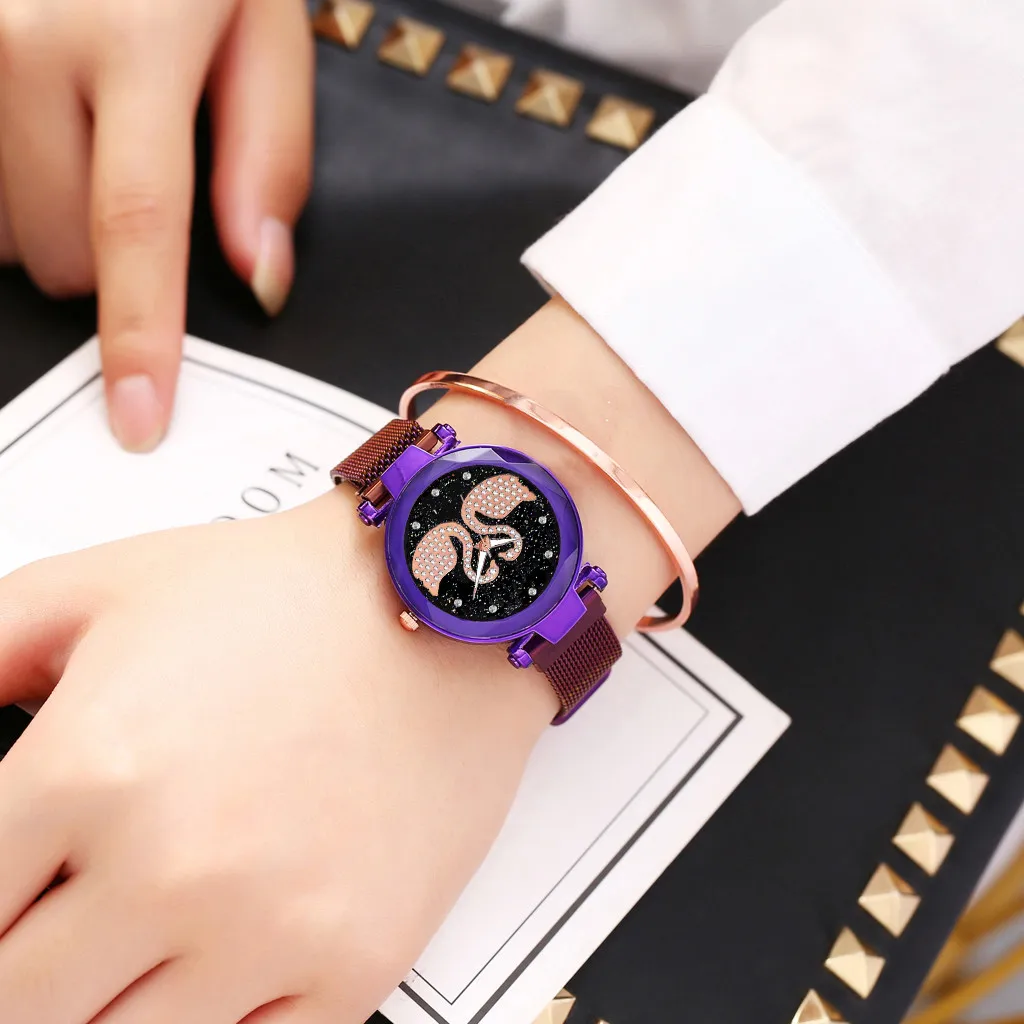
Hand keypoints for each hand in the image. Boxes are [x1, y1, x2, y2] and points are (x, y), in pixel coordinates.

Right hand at [0, 0, 313, 450]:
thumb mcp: (265, 29)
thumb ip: (268, 157)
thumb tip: (260, 277)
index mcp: (131, 39)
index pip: (135, 226)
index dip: (138, 336)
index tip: (139, 416)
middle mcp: (17, 40)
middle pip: (56, 248)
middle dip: (104, 257)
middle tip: (128, 167)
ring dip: (42, 216)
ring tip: (74, 129)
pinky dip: (8, 193)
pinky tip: (35, 150)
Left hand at [0, 492, 554, 1023]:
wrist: (440, 605)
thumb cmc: (287, 595)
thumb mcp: (97, 588)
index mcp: (88, 771)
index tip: (13, 899)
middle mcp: (172, 869)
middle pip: (20, 1006)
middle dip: (26, 970)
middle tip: (60, 926)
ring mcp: (270, 930)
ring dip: (109, 999)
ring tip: (141, 931)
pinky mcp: (354, 963)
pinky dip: (207, 1021)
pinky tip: (213, 961)